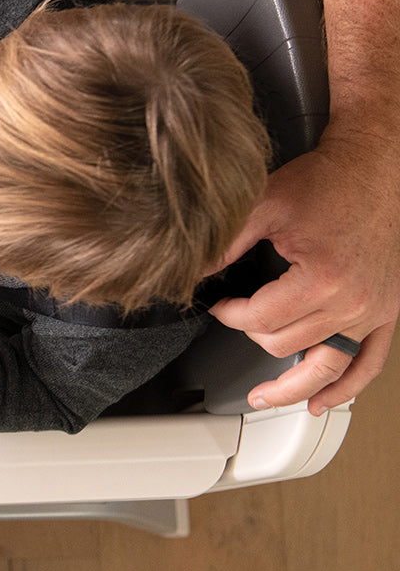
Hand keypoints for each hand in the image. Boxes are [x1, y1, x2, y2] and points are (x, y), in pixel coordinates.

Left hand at [210, 135, 399, 415]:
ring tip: (263, 398)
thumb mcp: (264, 205)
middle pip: (286, 344)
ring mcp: (373, 312)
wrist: (373, 168)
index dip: (229, 314)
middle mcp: (352, 302)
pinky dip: (345, 388)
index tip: (219, 304)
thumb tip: (191, 270)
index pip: (260, 319)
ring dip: (291, 387)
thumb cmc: (326, 182)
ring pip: (324, 366)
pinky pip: (369, 364)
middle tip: (235, 318)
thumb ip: (225, 242)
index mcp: (322, 279)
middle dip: (251, 333)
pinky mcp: (387, 312)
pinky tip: (321, 401)